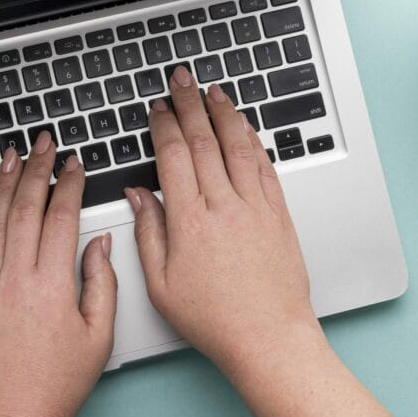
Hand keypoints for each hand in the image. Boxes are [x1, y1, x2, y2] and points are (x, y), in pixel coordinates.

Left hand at [0, 133, 115, 416]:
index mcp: (52, 287)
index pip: (60, 218)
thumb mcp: (99, 336)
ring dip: (3, 183)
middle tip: (43, 142)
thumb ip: (102, 283)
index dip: (69, 185)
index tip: (74, 164)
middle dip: (36, 169)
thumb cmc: (57, 385)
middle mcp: (15, 281)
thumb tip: (100, 243)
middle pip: (25, 209)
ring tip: (11, 154)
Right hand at [128, 66, 417, 416]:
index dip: (164, 125)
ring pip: (238, 146)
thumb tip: (138, 195)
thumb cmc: (215, 318)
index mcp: (190, 221)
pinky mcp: (279, 214)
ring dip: (224, 113)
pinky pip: (265, 167)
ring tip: (214, 91)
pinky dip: (254, 141)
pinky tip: (245, 128)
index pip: (173, 156)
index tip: (158, 108)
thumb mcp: (162, 284)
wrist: (268, 336)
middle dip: (190, 104)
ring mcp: (256, 207)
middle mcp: (225, 206)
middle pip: (204, 140)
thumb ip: (148, 232)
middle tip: (181, 80)